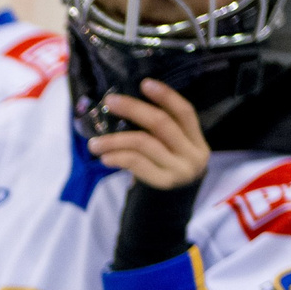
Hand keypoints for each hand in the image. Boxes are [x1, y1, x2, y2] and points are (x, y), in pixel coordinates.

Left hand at [85, 77, 209, 190]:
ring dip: (115, 140)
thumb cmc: (166, 168)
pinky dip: (118, 157)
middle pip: (161, 124)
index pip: (185, 112)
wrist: (170, 206)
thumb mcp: (172, 149)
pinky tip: (105, 157)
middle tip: (110, 102)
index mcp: (196, 139)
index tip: (144, 83)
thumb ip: (159, 131)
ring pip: (144, 144)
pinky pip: (137, 164)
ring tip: (94, 143)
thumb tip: (123, 105)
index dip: (166, 96)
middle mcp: (192, 154)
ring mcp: (179, 170)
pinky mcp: (164, 183)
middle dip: (133, 109)